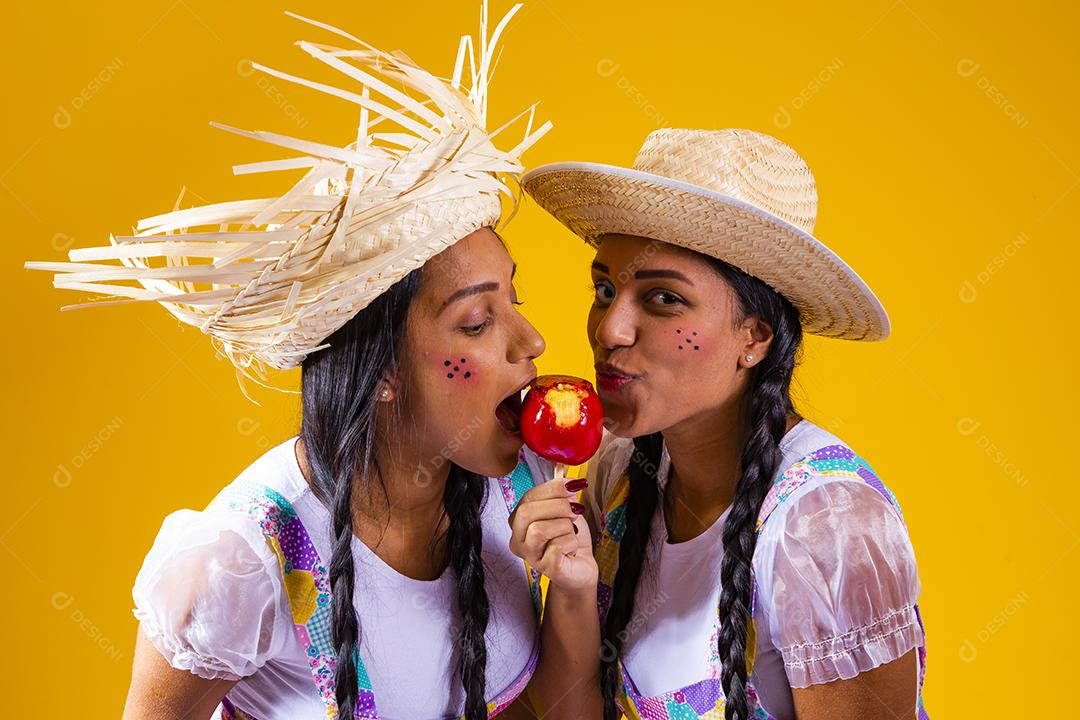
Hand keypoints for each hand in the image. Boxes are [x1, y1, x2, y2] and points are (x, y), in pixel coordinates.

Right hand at [508, 477, 597, 594]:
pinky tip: (572, 548)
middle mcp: (518, 539)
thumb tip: (568, 483)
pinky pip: (557, 546)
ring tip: (571, 532)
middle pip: (526, 512)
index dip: (552, 488)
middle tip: (575, 509)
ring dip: (564, 526)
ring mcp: (530, 556)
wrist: (581, 565)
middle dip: (557, 506)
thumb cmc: (569, 537)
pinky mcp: (545, 568)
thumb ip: (562, 495)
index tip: (573, 485)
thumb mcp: (564, 510)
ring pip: (539, 529)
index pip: (528, 497)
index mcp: (519, 521)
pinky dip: (571, 542)